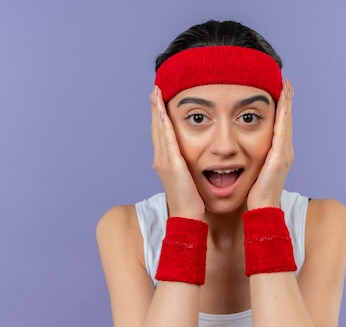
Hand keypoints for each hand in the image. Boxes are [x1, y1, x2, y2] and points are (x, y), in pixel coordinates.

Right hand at [150, 86, 205, 219]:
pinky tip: (162, 109)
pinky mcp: (172, 162)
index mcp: (165, 162)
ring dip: (156, 109)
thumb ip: (186, 169)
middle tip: (155, 90)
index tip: (159, 100)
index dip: (159, 116)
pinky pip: (166, 137)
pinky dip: (163, 121)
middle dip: (155, 108)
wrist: (187, 216)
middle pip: (156, 127)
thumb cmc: (190, 202)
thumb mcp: (187, 180)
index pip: (161, 134)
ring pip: (158, 129)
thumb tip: (190, 163)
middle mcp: (161, 159)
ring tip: (156, 92)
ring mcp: (164, 160)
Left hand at [247, 79, 294, 209]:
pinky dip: (284, 114)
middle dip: (286, 100)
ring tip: (286, 85)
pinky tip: (282, 101)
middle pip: (286, 120)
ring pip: (286, 121)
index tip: (279, 92)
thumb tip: (239, 156)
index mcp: (278, 154)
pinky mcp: (280, 156)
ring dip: (287, 102)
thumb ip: (252, 162)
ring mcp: (284, 153)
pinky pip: (282, 130)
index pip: (280, 126)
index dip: (281, 109)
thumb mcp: (253, 173)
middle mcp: (284, 151)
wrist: (262, 210)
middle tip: (286, 82)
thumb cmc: (255, 195)